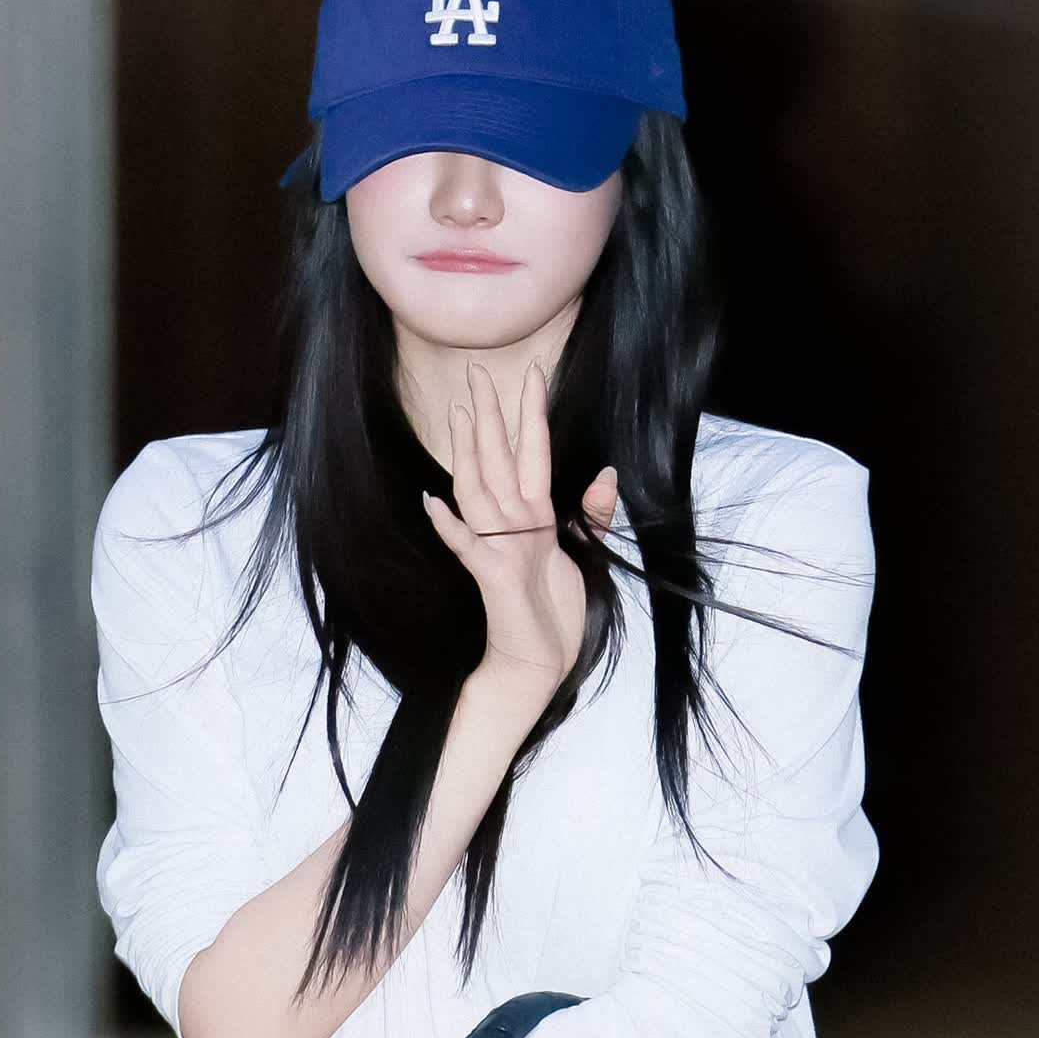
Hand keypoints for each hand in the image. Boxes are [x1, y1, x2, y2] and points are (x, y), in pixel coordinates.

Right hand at [423, 359, 617, 696]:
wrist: (538, 664)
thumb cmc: (554, 615)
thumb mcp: (587, 556)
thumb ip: (593, 516)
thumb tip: (605, 475)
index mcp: (535, 517)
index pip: (530, 454)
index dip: (531, 415)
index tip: (534, 373)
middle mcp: (513, 525)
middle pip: (497, 459)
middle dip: (490, 415)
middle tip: (477, 372)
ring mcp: (500, 548)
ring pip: (479, 490)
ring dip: (468, 453)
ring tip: (458, 415)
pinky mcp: (493, 576)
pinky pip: (468, 547)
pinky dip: (451, 527)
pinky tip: (433, 503)